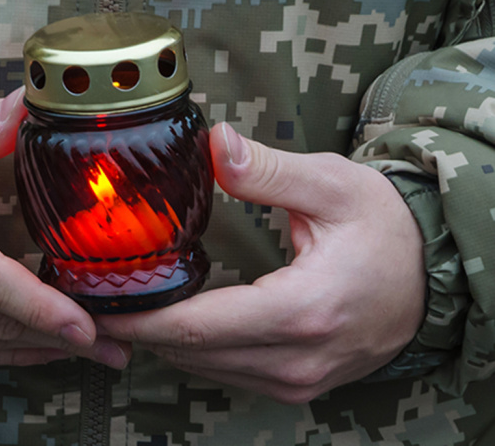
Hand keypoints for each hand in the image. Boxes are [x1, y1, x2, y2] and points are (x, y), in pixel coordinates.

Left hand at [96, 122, 424, 402]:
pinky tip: (176, 322)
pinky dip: (195, 351)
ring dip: (163, 343)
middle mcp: (298, 358)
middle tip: (99, 301)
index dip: (140, 319)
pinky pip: (230, 373)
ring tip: (128, 308)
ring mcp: (299, 379)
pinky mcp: (299, 383)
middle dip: (140, 330)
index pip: (197, 326)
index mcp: (303, 310)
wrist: (428, 274)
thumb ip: (269, 170)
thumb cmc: (385, 229)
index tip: (99, 305)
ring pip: (207, 368)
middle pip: (192, 353)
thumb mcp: (334, 185)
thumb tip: (215, 145)